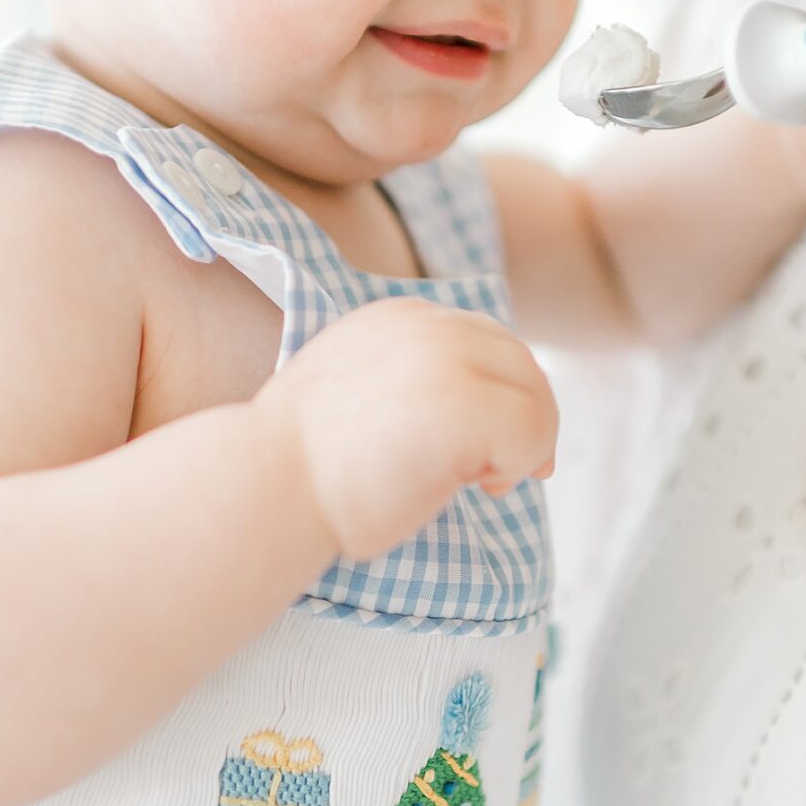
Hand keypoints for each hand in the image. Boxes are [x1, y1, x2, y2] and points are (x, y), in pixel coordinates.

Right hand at [257, 299, 558, 562]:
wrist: (268, 485)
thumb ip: (409, 382)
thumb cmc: (304, 467)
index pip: (487, 341)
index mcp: (399, 319)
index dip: (505, 392)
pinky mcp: (467, 404)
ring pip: (537, 398)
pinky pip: (533, 433)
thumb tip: (476, 413)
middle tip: (504, 474)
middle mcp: (428, 327)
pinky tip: (479, 486)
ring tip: (485, 482)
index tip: (497, 445)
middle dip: (529, 419)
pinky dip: (519, 466)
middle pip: (522, 363)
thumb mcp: (357, 394)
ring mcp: (449, 360)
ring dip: (525, 446)